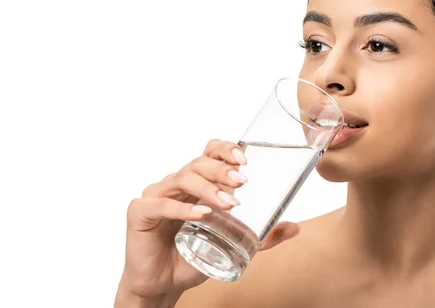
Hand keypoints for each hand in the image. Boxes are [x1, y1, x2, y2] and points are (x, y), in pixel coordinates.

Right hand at [115, 139, 299, 305]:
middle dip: (222, 170)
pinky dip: (182, 208)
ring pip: (182, 178)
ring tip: (229, 204)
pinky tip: (202, 214)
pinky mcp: (140, 212)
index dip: (224, 149)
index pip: (209, 153)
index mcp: (195, 183)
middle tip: (243, 182)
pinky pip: (161, 204)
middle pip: (198, 163)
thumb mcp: (232, 244)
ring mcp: (156, 195)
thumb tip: (295, 227)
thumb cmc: (192, 256)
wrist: (163, 285)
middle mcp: (175, 183)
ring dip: (208, 189)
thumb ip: (261, 236)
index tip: (243, 158)